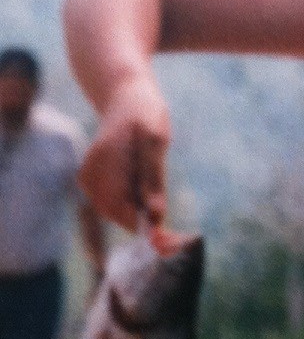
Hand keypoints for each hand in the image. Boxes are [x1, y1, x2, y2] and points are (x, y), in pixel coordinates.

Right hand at [78, 76, 170, 231]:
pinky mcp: (97, 182)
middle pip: (120, 216)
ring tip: (170, 216)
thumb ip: (153, 179)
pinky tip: (153, 200)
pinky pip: (119, 204)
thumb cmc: (143, 112)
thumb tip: (156, 217)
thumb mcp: (155, 140)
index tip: (172, 244)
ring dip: (144, 219)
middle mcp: (91, 177)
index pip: (123, 213)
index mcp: (103, 166)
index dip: (147, 232)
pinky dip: (138, 208)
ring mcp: (91, 180)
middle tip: (178, 238)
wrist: (124, 94)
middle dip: (148, 229)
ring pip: (121, 213)